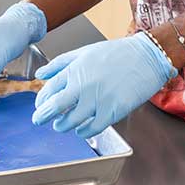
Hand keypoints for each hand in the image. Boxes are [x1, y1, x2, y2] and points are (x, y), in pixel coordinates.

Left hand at [32, 33, 176, 138]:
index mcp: (74, 69)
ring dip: (62, 126)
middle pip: (55, 107)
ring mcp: (98, 99)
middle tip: (39, 121)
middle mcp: (83, 85)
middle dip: (43, 117)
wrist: (145, 57)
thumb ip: (59, 64)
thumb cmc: (115, 54)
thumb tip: (39, 74)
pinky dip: (83, 131)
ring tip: (61, 125)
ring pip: (72, 121)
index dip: (41, 101)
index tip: (39, 106)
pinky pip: (92, 128)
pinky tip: (81, 130)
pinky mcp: (113, 111)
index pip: (49, 89)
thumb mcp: (82, 52)